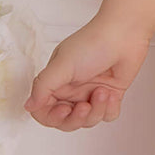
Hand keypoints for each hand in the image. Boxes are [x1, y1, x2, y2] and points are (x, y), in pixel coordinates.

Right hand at [23, 16, 150, 131]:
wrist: (125, 33)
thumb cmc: (94, 42)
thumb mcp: (62, 64)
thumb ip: (43, 87)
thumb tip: (29, 105)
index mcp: (57, 83)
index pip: (45, 111)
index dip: (52, 117)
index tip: (63, 110)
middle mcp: (74, 90)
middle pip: (67, 121)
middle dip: (76, 118)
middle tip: (85, 106)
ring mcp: (92, 93)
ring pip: (88, 120)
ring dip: (96, 110)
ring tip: (103, 91)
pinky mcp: (112, 94)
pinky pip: (108, 115)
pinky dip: (110, 109)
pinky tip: (113, 94)